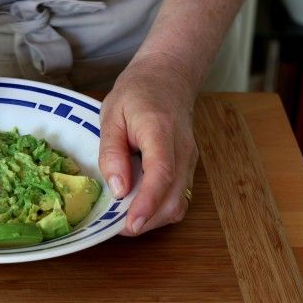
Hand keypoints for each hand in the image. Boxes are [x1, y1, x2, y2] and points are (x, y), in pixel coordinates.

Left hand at [99, 53, 197, 234]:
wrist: (168, 76)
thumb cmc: (137, 92)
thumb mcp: (112, 115)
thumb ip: (112, 152)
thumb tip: (117, 189)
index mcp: (161, 132)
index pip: (161, 174)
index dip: (146, 204)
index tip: (130, 225)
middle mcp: (183, 150)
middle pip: (174, 198)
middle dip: (146, 219)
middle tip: (115, 226)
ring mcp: (190, 160)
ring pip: (179, 203)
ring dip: (152, 218)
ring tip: (123, 218)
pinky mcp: (188, 166)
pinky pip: (178, 196)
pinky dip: (159, 209)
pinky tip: (138, 206)